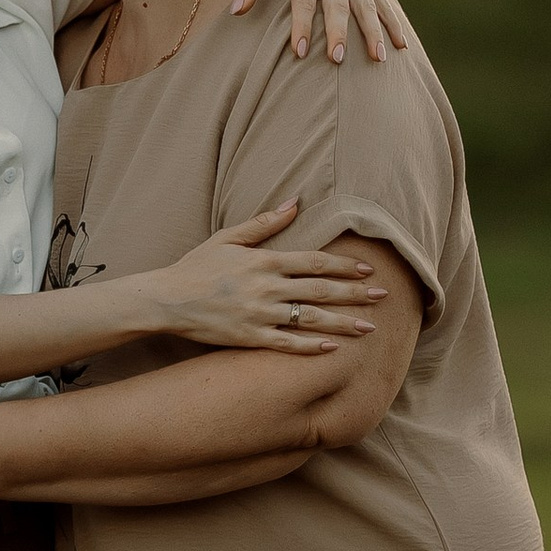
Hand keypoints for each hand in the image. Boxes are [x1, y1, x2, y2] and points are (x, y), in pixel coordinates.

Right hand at [151, 203, 381, 352]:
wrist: (166, 299)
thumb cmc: (196, 267)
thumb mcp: (228, 238)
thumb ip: (264, 223)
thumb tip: (295, 202)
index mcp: (264, 261)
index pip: (314, 262)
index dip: (344, 266)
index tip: (368, 269)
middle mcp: (266, 288)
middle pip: (321, 290)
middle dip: (355, 293)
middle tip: (384, 296)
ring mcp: (259, 315)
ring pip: (311, 319)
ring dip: (343, 322)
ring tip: (370, 327)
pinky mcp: (250, 338)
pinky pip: (287, 345)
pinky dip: (311, 347)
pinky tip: (334, 347)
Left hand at [232, 0, 410, 65]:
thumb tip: (235, 12)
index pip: (303, 2)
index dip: (301, 26)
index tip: (300, 52)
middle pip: (337, 6)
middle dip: (338, 33)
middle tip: (338, 60)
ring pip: (366, 6)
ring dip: (373, 32)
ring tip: (378, 58)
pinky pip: (382, 1)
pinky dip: (393, 22)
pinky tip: (401, 45)